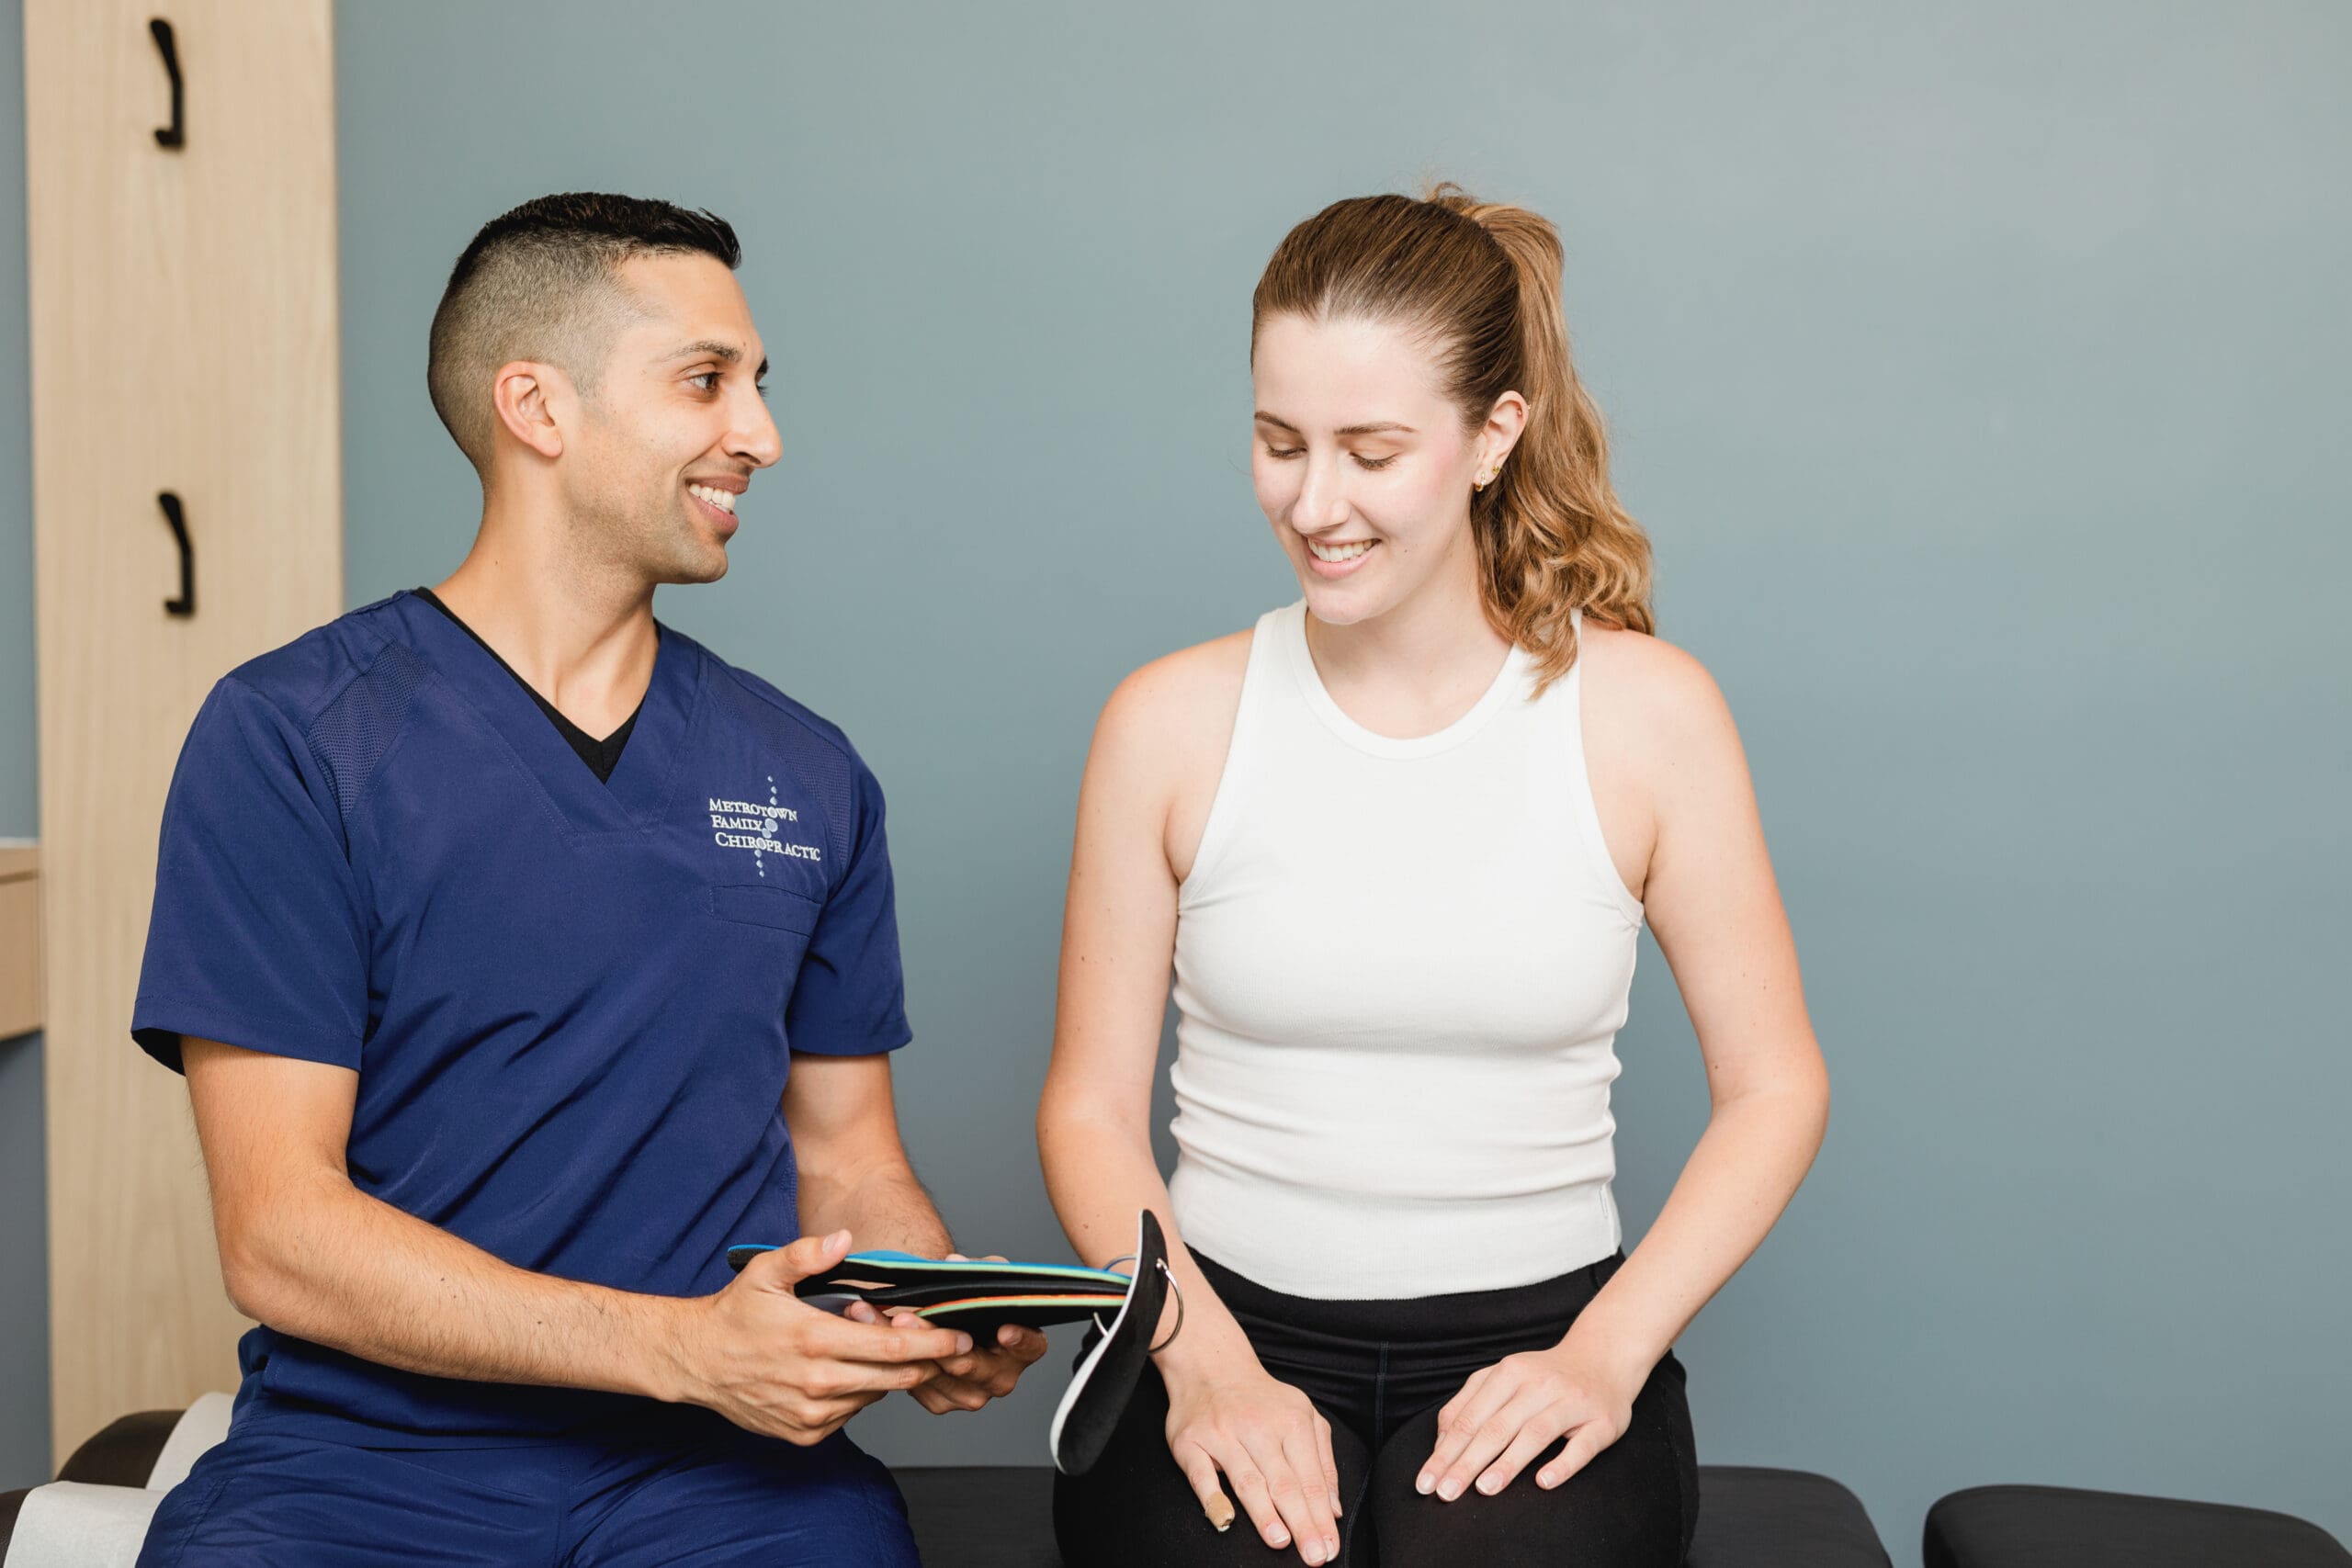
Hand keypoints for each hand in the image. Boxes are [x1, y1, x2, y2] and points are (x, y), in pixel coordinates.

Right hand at [675, 1230, 972, 1444]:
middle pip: (896, 1376)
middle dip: (927, 1360)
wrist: (695, 1363)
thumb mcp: (766, 1271)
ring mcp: (812, 1414)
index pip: (893, 1347)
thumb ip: (808, 1254)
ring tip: (878, 1345)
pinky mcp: (806, 1434)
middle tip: (945, 1342)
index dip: (934, 1343)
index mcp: (815, 1340)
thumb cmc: (735, 1314)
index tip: (962, 1336)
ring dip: (890, 1373)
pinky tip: (847, 1368)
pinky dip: (861, 1391)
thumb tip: (845, 1240)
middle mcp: (818, 1383)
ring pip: (876, 1394)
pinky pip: (853, 1412)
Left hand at [850, 1256, 1048, 1412]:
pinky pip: (917, 1383)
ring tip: (884, 1319)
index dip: (1020, 1339)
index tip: (1004, 1330)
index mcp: (1024, 1347)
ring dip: (905, 1346)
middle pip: (970, 1363)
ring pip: (937, 1374)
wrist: (949, 1321)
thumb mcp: (982, 1279)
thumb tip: (955, 1263)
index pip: (1030, 1346)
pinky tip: (877, 1332)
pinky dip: (895, 1357)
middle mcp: (1001, 1377)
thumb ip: (979, 1269)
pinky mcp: (941, 1401)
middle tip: (909, 1318)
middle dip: (936, 1339)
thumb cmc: (973, 1300)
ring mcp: (971, 1394)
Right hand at [1162, 1354, 1341, 1565]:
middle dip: (1302, 1522)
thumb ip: (1322, 1461)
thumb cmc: (1262, 1399)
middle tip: (1313, 1556)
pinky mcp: (1190, 1443)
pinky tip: (1226, 1520)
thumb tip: (1333, 1509)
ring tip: (1280, 1541)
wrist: (1211, 1364)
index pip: (1311, 1479)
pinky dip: (1213, 1498)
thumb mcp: (1303, 1415)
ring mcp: (1222, 1434)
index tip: (1330, 1547)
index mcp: (1292, 1421)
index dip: (1321, 1516)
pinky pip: (1202, 1475)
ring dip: (1264, 1513)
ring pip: (1247, 1480)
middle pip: (1284, 1483)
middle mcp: (1258, 1426)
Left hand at [1417, 1336, 1644, 1500]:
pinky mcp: (1602, 1422)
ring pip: (1535, 1434)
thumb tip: (1441, 1443)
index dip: (1445, 1451)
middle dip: (1467, 1463)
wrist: (1603, 1358)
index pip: (1469, 1418)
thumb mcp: (1504, 1377)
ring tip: (1484, 1489)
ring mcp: (1572, 1403)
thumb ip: (1470, 1403)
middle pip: (1496, 1427)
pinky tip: (1543, 1482)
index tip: (1426, 1482)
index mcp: (1510, 1373)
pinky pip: (1582, 1446)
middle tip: (1445, 1493)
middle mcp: (1539, 1385)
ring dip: (1508, 1463)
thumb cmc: (1544, 1376)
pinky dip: (1562, 1464)